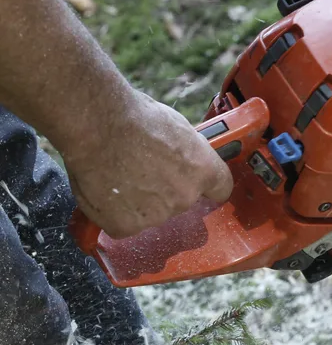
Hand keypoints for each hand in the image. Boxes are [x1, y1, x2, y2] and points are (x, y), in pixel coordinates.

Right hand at [62, 91, 233, 238]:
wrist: (98, 127)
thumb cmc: (135, 118)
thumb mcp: (178, 128)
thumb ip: (188, 153)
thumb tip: (184, 157)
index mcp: (203, 171)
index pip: (221, 188)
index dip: (208, 186)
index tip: (197, 182)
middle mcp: (185, 196)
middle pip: (181, 200)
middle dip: (166, 189)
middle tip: (142, 169)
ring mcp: (156, 215)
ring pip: (152, 213)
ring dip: (140, 202)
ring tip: (119, 176)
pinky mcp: (126, 225)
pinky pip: (124, 224)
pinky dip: (115, 212)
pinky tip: (107, 190)